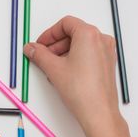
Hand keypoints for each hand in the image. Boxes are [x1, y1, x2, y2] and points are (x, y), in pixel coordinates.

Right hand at [23, 15, 122, 133]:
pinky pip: (87, 54)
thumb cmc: (81, 90)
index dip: (49, 34)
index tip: (40, 44)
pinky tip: (63, 73)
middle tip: (42, 56)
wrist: (98, 112)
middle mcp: (101, 40)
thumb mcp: (53, 68)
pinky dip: (73, 59)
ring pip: (80, 45)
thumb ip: (39, 54)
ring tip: (51, 68)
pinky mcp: (106, 64)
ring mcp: (106, 52)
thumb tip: (30, 48)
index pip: (66, 24)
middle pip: (73, 33)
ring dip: (63, 53)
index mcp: (89, 34)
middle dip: (55, 44)